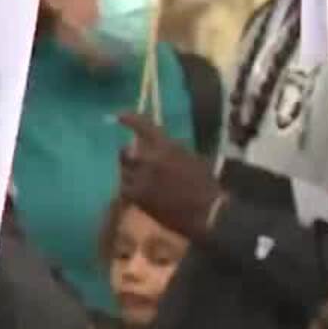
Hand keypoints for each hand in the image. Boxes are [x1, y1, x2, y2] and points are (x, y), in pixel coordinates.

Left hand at [117, 114, 221, 239]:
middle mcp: (150, 160)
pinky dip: (129, 189)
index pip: (143, 127)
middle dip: (128, 155)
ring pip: (123, 172)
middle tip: (132, 159)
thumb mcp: (193, 158)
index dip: (130, 119)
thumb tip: (156, 148)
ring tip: (140, 180)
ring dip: (129, 173)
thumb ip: (171, 151)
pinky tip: (139, 193)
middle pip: (126, 152)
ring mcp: (141, 179)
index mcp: (166, 146)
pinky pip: (124, 189)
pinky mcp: (138, 198)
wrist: (207, 213)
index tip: (119, 116)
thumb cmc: (206, 185)